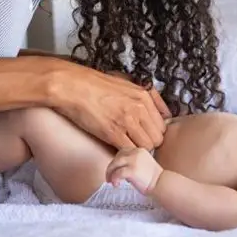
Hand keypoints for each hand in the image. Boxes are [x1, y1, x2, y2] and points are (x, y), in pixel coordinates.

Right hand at [47, 60, 171, 150]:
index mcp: (144, 96)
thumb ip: (148, 96)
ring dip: (138, 149)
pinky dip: (125, 152)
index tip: (145, 134)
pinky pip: (129, 150)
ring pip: (146, 146)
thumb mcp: (128, 83)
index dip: (154, 132)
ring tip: (127, 145)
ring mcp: (126, 121)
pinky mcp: (112, 132)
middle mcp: (139, 108)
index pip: (163, 124)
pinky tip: (117, 147)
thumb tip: (164, 112)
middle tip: (136, 142)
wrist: (72, 86)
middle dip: (148, 142)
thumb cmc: (96, 85)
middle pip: (157, 138)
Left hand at [106, 148, 163, 194]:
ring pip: (115, 164)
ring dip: (110, 173)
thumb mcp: (144, 164)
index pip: (123, 151)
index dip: (117, 161)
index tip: (115, 169)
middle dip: (111, 167)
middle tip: (109, 178)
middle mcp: (136, 153)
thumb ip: (133, 162)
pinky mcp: (132, 170)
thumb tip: (120, 169)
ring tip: (111, 181)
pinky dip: (114, 179)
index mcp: (140, 150)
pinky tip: (116, 185)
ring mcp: (134, 161)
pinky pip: (117, 173)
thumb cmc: (153, 177)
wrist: (161, 183)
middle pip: (117, 157)